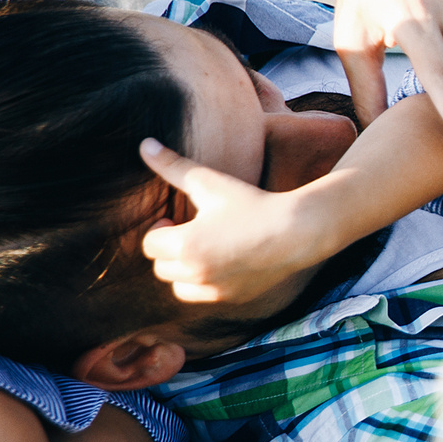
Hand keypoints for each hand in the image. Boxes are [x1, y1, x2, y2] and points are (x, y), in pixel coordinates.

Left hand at [137, 139, 316, 306]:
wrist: (297, 231)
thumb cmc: (252, 204)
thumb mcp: (210, 183)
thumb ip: (173, 166)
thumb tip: (144, 144)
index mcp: (184, 244)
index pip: (149, 244)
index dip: (160, 230)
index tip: (175, 220)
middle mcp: (195, 272)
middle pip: (160, 266)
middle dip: (170, 250)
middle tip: (190, 233)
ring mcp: (213, 289)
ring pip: (177, 285)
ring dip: (182, 270)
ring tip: (202, 250)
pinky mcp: (231, 297)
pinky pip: (201, 296)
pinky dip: (203, 283)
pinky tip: (220, 262)